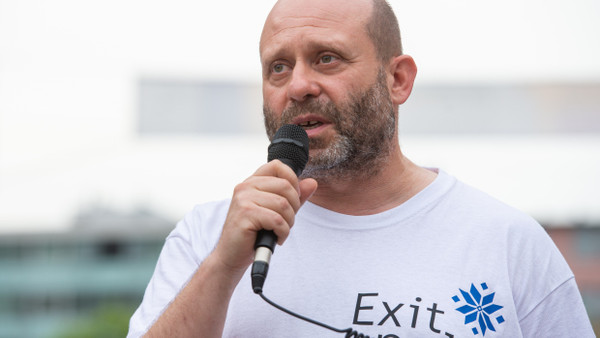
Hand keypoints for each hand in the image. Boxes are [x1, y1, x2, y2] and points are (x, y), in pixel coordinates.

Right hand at [212, 160, 317, 276]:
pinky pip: (277, 220)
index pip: (277, 166)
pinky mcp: (245, 214)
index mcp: (252, 182)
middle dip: (294, 207)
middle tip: (286, 221)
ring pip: (283, 204)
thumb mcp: (276, 211)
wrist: (232, 256)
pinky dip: (283, 232)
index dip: (292, 180)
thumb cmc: (253, 233)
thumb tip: (312, 183)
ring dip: (288, 223)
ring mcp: (243, 199)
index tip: (292, 199)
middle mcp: (245, 186)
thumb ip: (294, 196)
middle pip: (285, 186)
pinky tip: (277, 239)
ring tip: (280, 231)